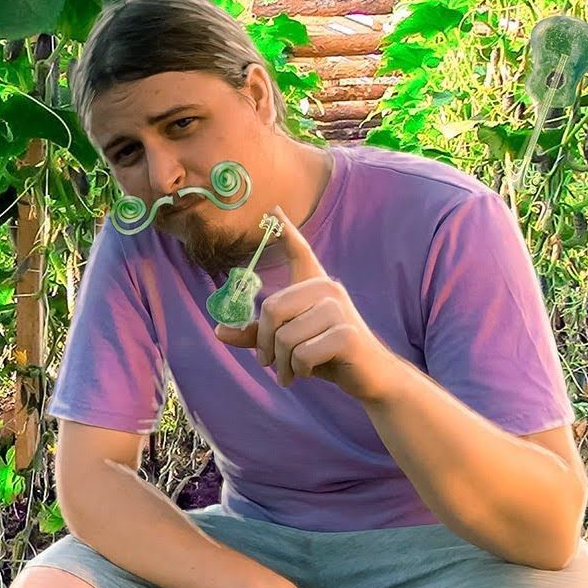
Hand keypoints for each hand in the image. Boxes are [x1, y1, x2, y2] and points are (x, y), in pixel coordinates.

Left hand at [214, 205, 397, 402]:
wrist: (368, 376)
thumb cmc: (325, 355)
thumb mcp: (286, 344)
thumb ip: (256, 335)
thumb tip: (219, 331)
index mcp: (313, 285)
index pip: (299, 252)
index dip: (285, 231)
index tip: (273, 211)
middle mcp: (327, 289)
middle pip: (272, 309)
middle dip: (265, 345)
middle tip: (269, 363)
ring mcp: (339, 309)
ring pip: (286, 337)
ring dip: (282, 364)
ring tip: (291, 372)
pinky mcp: (347, 334)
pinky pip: (302, 354)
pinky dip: (298, 370)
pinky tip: (309, 372)